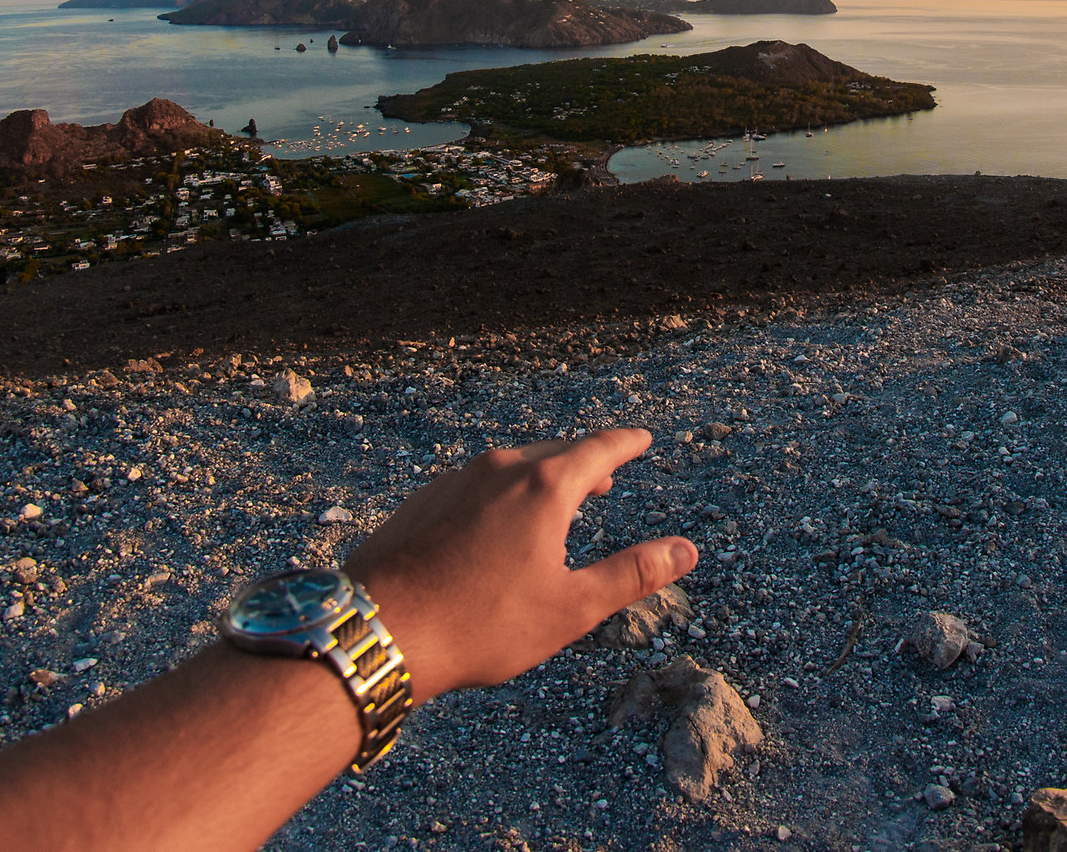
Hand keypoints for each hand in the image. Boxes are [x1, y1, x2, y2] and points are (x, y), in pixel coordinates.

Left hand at [345, 427, 695, 699]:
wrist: (379, 629)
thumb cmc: (480, 624)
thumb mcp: (570, 608)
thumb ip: (631, 574)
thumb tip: (687, 550)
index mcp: (543, 489)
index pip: (597, 450)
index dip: (624, 443)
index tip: (641, 437)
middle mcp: (498, 471)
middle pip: (553, 454)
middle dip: (583, 461)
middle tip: (603, 474)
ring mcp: (453, 482)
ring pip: (508, 468)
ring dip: (538, 478)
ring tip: (550, 500)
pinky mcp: (420, 502)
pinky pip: (471, 485)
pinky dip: (496, 494)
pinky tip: (491, 525)